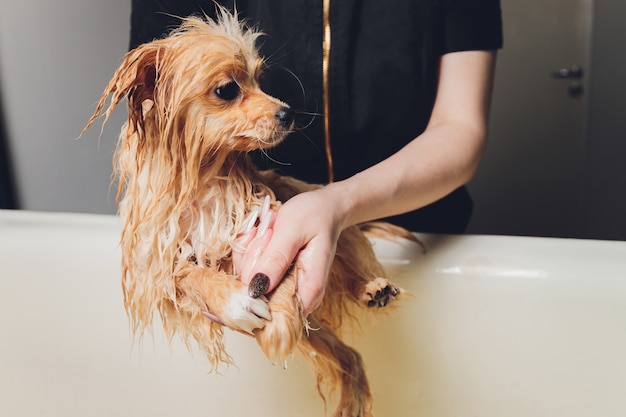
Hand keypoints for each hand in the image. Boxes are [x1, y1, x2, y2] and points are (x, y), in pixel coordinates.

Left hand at [239, 187, 343, 315]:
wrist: (323, 208)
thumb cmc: (314, 216)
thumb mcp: (292, 230)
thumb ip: (275, 259)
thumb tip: (254, 290)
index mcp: (308, 292)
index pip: (272, 317)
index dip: (250, 299)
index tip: (252, 263)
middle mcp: (296, 297)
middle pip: (254, 298)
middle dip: (251, 264)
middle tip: (267, 235)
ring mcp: (283, 290)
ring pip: (247, 285)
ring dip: (249, 255)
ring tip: (268, 232)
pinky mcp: (273, 281)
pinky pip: (248, 274)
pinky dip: (249, 254)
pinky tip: (262, 236)